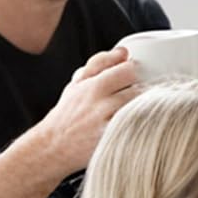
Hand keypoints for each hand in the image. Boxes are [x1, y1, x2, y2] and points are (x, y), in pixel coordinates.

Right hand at [35, 47, 140, 174]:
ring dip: (144, 108)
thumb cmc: (68, 113)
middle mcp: (100, 103)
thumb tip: (124, 51)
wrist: (53, 146)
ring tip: (137, 111)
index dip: (135, 74)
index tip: (133, 79)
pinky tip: (138, 126)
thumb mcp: (77, 83)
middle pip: (138, 90)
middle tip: (137, 97)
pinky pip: (136, 128)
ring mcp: (107, 123)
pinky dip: (141, 125)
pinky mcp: (112, 141)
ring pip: (140, 108)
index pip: (128, 70)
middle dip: (142, 92)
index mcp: (93, 85)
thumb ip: (100, 64)